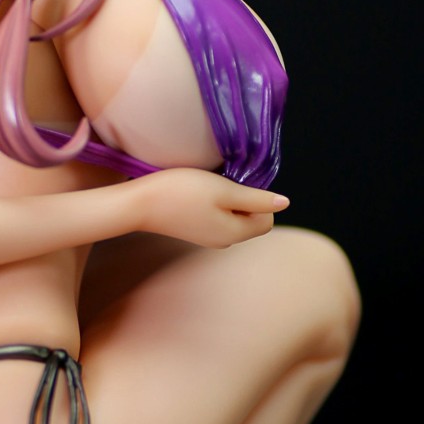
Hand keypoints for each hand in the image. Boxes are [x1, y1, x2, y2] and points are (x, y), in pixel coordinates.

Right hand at [134, 166, 288, 248]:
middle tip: (221, 183)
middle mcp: (225, 240)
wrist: (139, 204)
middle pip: (251, 219)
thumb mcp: (224, 190)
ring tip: (207, 187)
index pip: (267, 219)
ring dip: (226, 200)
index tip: (237, 184)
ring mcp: (208, 237)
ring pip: (233, 217)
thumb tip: (284, 203)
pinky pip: (217, 217)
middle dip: (243, 199)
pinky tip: (196, 194)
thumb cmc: (182, 192)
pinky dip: (213, 204)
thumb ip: (256, 199)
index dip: (258, 198)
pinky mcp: (194, 230)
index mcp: (236, 233)